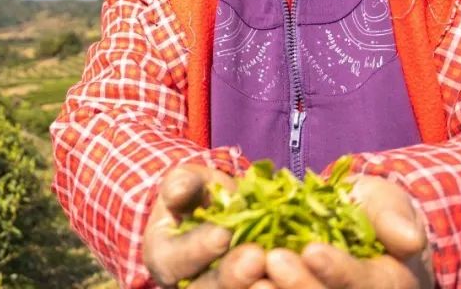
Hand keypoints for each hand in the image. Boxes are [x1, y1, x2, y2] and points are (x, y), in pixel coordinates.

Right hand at [143, 164, 272, 288]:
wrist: (220, 214)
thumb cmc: (199, 197)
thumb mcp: (187, 182)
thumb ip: (182, 184)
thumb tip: (180, 191)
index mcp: (164, 257)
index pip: (175, 260)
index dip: (198, 249)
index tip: (223, 233)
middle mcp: (187, 285)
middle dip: (231, 276)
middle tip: (257, 257)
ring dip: (254, 286)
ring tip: (276, 267)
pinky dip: (276, 285)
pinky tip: (297, 272)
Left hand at [263, 175, 432, 288]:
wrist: (352, 223)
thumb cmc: (374, 212)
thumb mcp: (389, 205)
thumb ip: (394, 218)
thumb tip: (409, 240)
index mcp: (386, 285)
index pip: (362, 284)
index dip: (338, 271)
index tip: (313, 250)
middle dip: (300, 286)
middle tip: (273, 260)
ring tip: (249, 274)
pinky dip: (251, 288)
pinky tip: (235, 276)